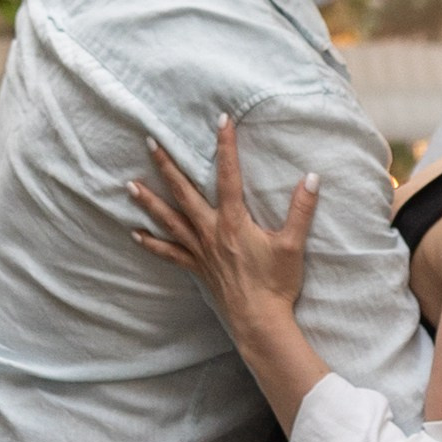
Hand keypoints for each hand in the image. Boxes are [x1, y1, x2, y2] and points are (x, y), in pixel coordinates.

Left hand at [132, 118, 319, 336]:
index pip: (229, 175)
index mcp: (233, 221)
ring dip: (148, 202)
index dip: (226, 146)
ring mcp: (200, 250)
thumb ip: (301, 209)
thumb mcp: (292, 245)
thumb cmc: (276, 284)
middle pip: (184, 192)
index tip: (221, 120)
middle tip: (149, 142)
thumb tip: (312, 178)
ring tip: (128, 185)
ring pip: (169, 220)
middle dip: (166, 166)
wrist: (260, 321)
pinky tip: (135, 235)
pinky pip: (169, 253)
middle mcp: (210, 232)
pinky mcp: (197, 268)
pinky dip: (151, 244)